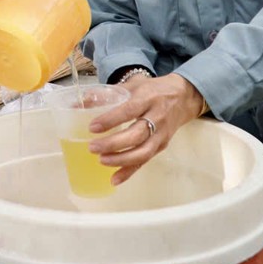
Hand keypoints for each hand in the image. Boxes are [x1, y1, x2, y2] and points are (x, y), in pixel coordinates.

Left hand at [87, 73, 204, 185]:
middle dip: (113, 144)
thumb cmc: (153, 90)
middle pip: (136, 135)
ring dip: (121, 160)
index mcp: (148, 98)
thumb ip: (108, 93)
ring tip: (101, 161)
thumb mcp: (133, 85)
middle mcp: (157, 117)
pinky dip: (130, 171)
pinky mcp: (162, 146)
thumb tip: (79, 102)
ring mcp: (161, 134)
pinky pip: (145, 161)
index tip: (92, 127)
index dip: (111, 120)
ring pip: (143, 152)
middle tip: (92, 147)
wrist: (183, 97)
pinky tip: (114, 178)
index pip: (129, 110)